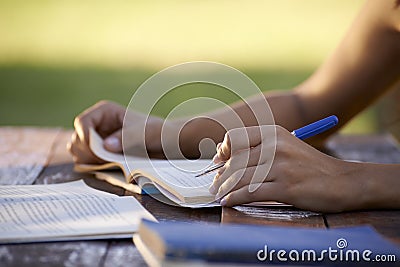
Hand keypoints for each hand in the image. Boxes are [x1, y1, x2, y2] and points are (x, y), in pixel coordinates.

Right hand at [67, 100, 164, 163]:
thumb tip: (106, 146)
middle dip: (87, 152)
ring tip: (106, 165)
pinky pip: (87, 162)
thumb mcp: (145, 133)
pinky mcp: (100, 154)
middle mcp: (97, 125)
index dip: (84, 137)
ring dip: (88, 161)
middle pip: (77, 139)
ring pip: (78, 152)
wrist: (166, 144)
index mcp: (105, 112)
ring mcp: (97, 140)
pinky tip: (107, 168)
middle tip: (104, 161)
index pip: (82, 122)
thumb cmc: (157, 132)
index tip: (96, 150)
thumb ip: (126, 138)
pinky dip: (93, 167)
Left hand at [209, 125, 362, 212]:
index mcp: (273, 133)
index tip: (218, 163)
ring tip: (218, 194)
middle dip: (220, 175)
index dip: (223, 151)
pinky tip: (228, 202)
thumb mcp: (285, 147)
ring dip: (224, 188)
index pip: (235, 138)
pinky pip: (250, 193)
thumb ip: (258, 149)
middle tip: (214, 185)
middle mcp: (275, 146)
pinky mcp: (286, 187)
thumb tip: (222, 156)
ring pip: (239, 177)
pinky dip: (234, 198)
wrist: (343, 181)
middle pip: (234, 160)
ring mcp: (280, 166)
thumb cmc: (309, 165)